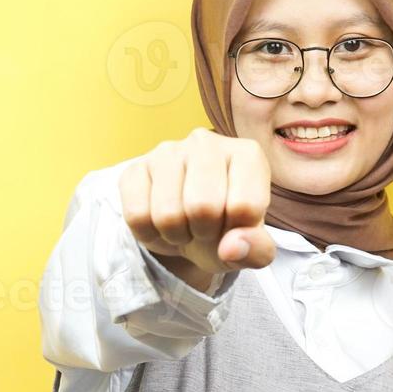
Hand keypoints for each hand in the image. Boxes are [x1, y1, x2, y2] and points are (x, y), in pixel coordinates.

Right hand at [118, 128, 275, 291]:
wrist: (189, 226)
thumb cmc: (226, 230)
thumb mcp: (251, 247)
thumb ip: (256, 250)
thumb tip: (231, 247)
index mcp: (247, 155)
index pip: (245, 206)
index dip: (237, 232)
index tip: (233, 225)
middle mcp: (207, 141)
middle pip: (202, 207)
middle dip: (203, 233)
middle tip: (205, 228)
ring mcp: (167, 151)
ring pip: (167, 214)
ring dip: (176, 235)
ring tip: (184, 225)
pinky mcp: (135, 168)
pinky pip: (137, 216)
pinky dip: (150, 234)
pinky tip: (160, 222)